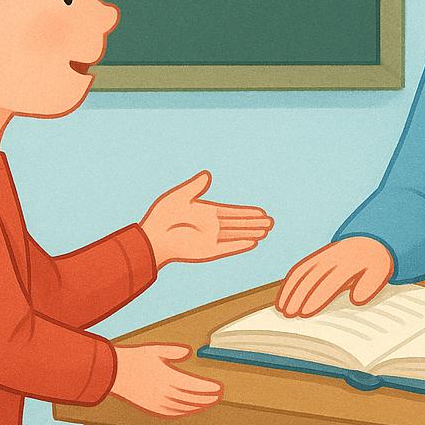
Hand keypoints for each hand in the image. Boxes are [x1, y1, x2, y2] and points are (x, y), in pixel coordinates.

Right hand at [109, 343, 221, 418]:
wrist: (112, 373)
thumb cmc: (133, 358)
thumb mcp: (155, 349)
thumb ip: (174, 351)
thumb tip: (189, 352)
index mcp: (167, 377)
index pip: (193, 386)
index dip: (207, 389)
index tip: (219, 388)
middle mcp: (164, 392)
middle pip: (190, 399)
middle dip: (206, 398)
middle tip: (217, 397)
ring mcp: (156, 402)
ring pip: (182, 407)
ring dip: (196, 406)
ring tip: (206, 403)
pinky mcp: (149, 407)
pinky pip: (170, 413)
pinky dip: (182, 412)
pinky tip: (187, 409)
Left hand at [140, 171, 272, 266]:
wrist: (153, 238)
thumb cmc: (162, 217)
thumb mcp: (179, 196)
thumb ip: (195, 186)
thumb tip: (208, 174)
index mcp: (206, 213)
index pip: (232, 213)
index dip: (247, 212)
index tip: (261, 211)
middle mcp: (211, 227)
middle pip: (239, 224)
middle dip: (255, 223)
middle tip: (271, 222)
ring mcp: (211, 239)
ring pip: (237, 235)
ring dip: (252, 233)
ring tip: (267, 231)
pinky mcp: (208, 251)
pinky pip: (228, 247)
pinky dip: (240, 244)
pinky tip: (253, 243)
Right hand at [276, 237, 393, 316]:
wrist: (369, 240)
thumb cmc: (374, 263)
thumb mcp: (381, 272)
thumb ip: (370, 285)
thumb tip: (355, 300)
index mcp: (349, 263)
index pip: (329, 283)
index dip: (316, 298)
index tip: (305, 313)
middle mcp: (332, 258)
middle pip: (312, 279)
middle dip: (299, 297)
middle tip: (289, 315)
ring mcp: (322, 256)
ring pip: (302, 273)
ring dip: (290, 290)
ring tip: (282, 309)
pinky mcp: (316, 257)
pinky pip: (300, 268)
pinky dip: (289, 282)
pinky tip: (283, 296)